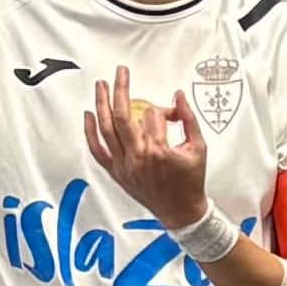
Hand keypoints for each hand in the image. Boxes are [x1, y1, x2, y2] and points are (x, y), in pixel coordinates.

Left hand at [88, 70, 216, 232]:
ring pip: (106, 129)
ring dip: (101, 104)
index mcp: (159, 150)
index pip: (153, 115)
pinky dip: (90, 133)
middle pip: (122, 115)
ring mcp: (124, 165)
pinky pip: (98, 151)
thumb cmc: (190, 183)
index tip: (171, 115)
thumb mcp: (198, 148)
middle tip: (121, 73)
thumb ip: (188, 119)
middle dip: (121, 89)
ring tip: (101, 86)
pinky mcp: (117, 173)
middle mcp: (138, 157)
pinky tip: (88, 115)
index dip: (163, 110)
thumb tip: (178, 96)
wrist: (181, 213)